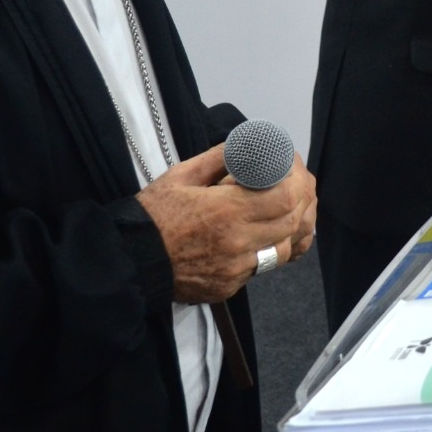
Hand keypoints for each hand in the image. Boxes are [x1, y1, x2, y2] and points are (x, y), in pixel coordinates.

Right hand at [136, 145, 314, 303]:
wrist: (131, 260)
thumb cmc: (154, 215)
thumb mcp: (182, 175)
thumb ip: (219, 158)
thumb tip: (248, 144)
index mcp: (226, 211)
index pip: (285, 197)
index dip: (296, 180)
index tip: (290, 167)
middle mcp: (238, 243)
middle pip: (292, 223)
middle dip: (301, 201)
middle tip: (296, 184)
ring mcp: (236, 269)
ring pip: (284, 249)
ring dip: (291, 228)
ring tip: (286, 209)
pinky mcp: (230, 287)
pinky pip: (262, 267)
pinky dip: (269, 249)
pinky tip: (266, 233)